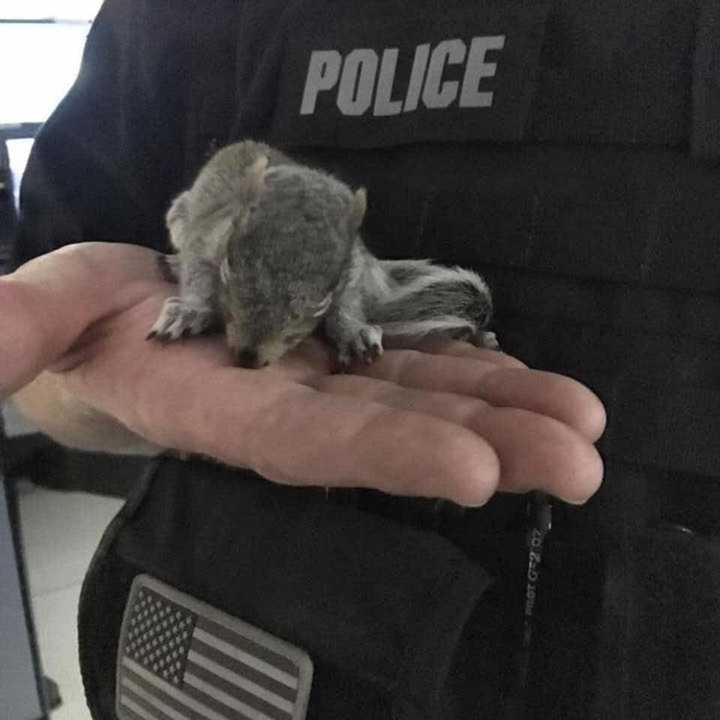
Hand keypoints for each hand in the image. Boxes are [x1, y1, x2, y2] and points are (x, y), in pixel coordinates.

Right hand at [1, 242, 604, 505]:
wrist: (127, 324)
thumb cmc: (80, 322)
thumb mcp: (44, 313)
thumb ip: (26, 325)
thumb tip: (2, 335)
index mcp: (214, 409)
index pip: (304, 443)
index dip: (384, 456)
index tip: (474, 471)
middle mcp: (285, 405)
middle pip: (390, 431)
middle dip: (487, 446)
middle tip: (578, 463)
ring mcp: (325, 377)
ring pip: (422, 397)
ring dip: (507, 411)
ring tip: (584, 427)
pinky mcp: (344, 349)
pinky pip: (418, 362)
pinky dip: (478, 373)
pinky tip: (533, 385)